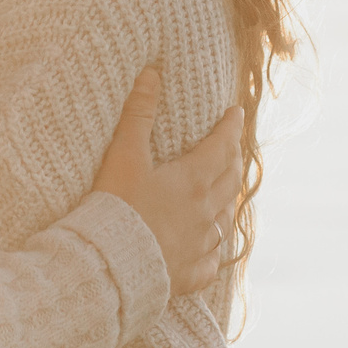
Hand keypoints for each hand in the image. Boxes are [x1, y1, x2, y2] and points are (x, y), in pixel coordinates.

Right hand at [90, 67, 243, 296]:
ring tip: (225, 191)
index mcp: (193, 180)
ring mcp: (200, 245)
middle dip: (233, 159)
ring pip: (225, 219)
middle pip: (230, 180)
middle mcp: (205, 213)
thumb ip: (139, 114)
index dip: (231, 127)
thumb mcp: (125, 156)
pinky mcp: (190, 274)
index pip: (222, 146)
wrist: (110, 266)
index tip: (237, 113)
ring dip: (227, 200)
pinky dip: (214, 249)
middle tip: (233, 148)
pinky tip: (210, 248)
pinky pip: (211, 260)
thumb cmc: (117, 208)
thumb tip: (151, 73)